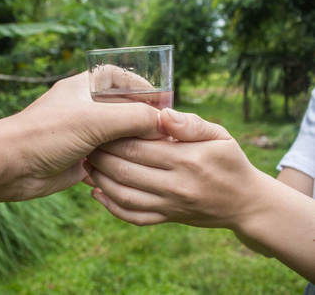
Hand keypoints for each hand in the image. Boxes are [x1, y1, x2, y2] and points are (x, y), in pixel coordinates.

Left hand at [0, 71, 163, 200]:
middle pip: (121, 108)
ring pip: (116, 134)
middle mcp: (84, 108)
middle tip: (164, 131)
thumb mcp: (93, 120)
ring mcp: (82, 133)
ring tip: (157, 150)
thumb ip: (132, 117)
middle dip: (142, 118)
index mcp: (83, 88)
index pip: (117, 77)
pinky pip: (109, 155)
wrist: (11, 167)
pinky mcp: (81, 156)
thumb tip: (162, 124)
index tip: (162, 101)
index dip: (141, 87)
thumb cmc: (46, 134)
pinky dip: (122, 160)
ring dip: (133, 142)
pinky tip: (138, 166)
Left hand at [85, 108, 262, 228]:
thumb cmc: (231, 162)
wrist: (245, 203)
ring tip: (87, 164)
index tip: (99, 125)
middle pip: (126, 169)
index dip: (114, 136)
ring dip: (100, 180)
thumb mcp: (220, 135)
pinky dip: (111, 207)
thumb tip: (162, 113)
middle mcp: (176, 184)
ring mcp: (170, 205)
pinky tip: (96, 193)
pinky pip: (134, 217)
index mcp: (187, 159)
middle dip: (101, 155)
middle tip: (86, 142)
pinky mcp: (167, 219)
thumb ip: (191, 124)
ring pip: (124, 194)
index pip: (139, 146)